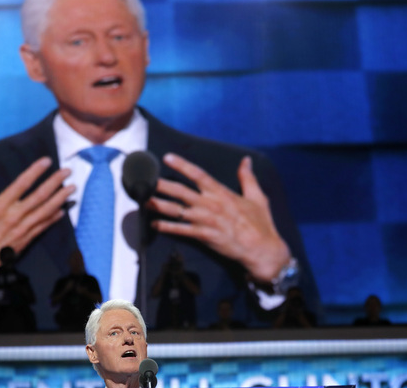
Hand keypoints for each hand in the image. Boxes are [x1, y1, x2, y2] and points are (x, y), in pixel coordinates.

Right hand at [0, 157, 74, 292]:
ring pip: (45, 211)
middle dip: (55, 182)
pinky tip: (63, 211)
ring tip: (72, 188)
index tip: (47, 161)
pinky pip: (43, 227)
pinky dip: (54, 218)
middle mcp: (13, 217)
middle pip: (39, 196)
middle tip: (67, 171)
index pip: (21, 184)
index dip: (35, 171)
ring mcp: (21, 230)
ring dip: (60, 198)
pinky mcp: (25, 241)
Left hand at [147, 153, 290, 281]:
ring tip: (144, 200)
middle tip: (146, 179)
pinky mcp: (204, 236)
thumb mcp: (257, 197)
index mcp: (221, 193)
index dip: (182, 165)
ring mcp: (206, 220)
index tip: (167, 157)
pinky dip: (168, 228)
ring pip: (177, 210)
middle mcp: (210, 204)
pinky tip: (155, 224)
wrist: (262, 249)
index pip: (198, 175)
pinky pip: (182, 230)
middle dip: (162, 185)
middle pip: (181, 191)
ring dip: (160, 205)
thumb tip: (246, 160)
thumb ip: (248, 178)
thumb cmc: (260, 224)